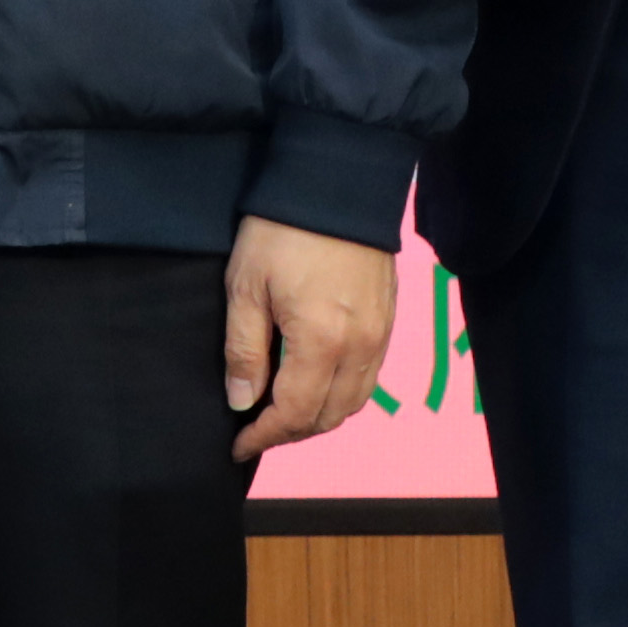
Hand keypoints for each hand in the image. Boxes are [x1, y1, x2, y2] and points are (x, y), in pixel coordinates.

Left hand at [220, 215, 397, 463]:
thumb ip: (244, 350)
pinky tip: (316, 382)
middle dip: (291, 433)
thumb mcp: (246, 287)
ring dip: (319, 416)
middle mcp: (360, 347)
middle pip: (329, 416)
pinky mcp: (389, 319)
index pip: (293, 413)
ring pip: (354, 401)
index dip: (264, 437)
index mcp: (321, 342)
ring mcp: (381, 334)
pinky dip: (342, 393)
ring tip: (284, 411)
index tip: (238, 446)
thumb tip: (242, 401)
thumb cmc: (283, 228)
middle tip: (257, 431)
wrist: (337, 180)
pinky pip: (369, 376)